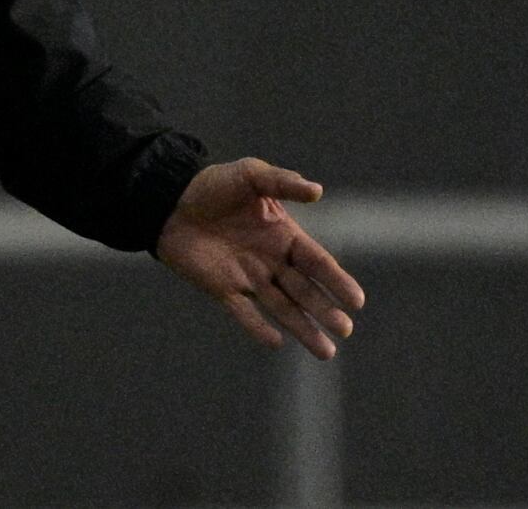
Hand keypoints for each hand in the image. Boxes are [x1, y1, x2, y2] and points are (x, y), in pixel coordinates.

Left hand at [154, 157, 364, 359]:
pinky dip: (259, 328)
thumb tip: (318, 191)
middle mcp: (272, 261)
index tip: (357, 301)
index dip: (337, 280)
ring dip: (303, 329)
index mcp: (285, 236)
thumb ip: (283, 182)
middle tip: (345, 329)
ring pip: (282, 309)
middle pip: (305, 291)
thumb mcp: (251, 175)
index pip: (317, 262)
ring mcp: (249, 278)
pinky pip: (244, 312)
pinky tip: (276, 342)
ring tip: (326, 352)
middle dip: (325, 310)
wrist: (170, 200)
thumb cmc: (214, 185)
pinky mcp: (223, 289)